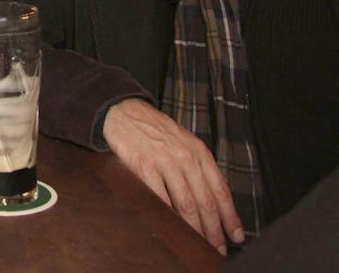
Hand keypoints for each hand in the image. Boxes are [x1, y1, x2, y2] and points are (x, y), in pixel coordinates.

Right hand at [102, 98, 243, 252]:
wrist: (123, 112)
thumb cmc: (154, 129)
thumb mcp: (184, 141)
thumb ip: (198, 165)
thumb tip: (212, 199)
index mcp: (199, 151)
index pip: (220, 189)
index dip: (230, 216)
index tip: (236, 235)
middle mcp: (185, 157)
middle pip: (204, 201)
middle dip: (213, 229)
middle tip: (217, 248)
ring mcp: (164, 162)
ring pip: (185, 204)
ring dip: (194, 229)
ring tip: (198, 244)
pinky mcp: (143, 167)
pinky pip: (159, 198)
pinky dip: (168, 216)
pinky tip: (173, 228)